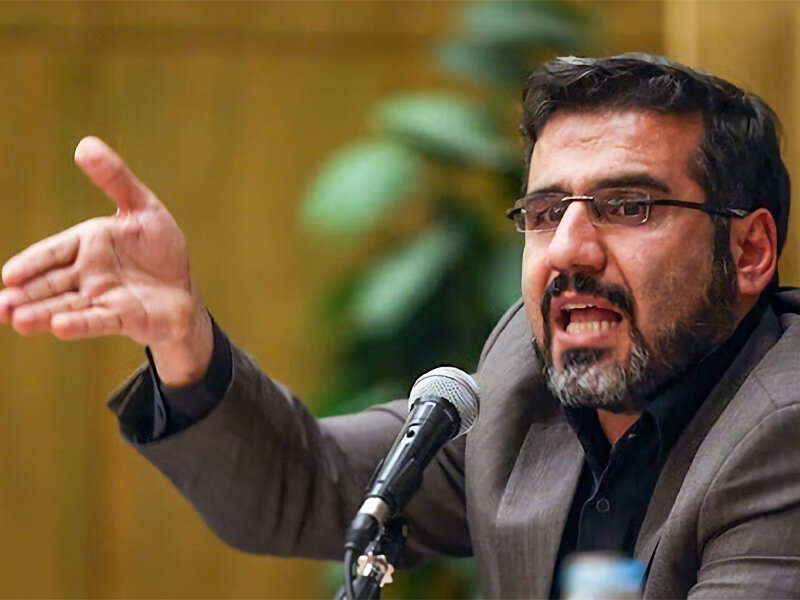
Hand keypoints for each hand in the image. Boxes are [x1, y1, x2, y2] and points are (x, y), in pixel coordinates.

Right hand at [0, 136, 212, 385]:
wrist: (183, 290)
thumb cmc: (161, 248)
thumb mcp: (143, 208)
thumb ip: (116, 180)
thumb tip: (84, 144)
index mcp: (88, 245)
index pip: (53, 252)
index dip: (32, 263)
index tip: (9, 275)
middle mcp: (88, 274)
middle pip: (50, 284)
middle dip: (25, 295)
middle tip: (1, 306)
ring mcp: (102, 298)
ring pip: (66, 306)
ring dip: (42, 313)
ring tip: (18, 319)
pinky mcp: (122, 318)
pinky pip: (98, 320)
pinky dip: (79, 324)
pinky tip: (59, 327)